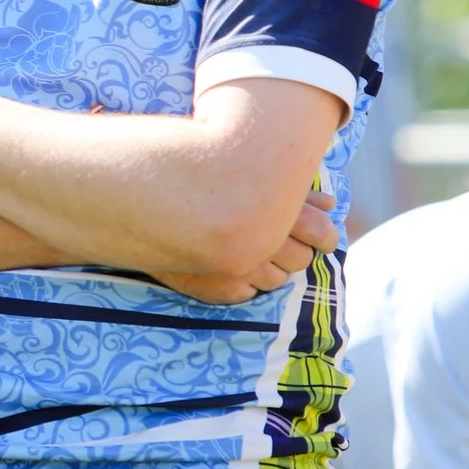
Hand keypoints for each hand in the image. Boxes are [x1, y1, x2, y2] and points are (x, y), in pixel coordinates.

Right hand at [152, 189, 339, 303]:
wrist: (136, 197)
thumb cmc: (199, 177)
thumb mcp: (249, 176)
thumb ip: (293, 190)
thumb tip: (332, 205)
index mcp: (272, 207)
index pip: (321, 231)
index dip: (324, 234)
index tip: (320, 235)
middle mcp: (258, 238)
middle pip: (300, 260)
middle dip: (297, 253)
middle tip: (276, 240)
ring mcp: (237, 266)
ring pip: (277, 280)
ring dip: (271, 269)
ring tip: (252, 252)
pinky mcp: (217, 286)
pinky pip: (247, 292)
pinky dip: (246, 284)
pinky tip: (234, 267)